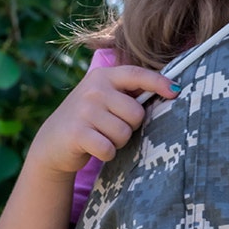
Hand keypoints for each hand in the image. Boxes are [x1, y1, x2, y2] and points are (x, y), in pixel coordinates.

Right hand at [25, 64, 180, 180]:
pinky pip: (109, 148)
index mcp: (104, 76)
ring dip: (118, 141)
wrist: (53, 142)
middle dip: (130, 126)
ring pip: (124, 132)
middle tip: (112, 127)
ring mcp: (83, 110)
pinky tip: (95, 148)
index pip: (137, 74)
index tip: (175, 91)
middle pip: (136, 113)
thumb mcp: (106, 97)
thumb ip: (130, 92)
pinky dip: (107, 153)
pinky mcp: (76, 133)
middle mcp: (93, 89)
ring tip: (102, 136)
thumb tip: (173, 89)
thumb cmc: (91, 119)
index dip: (159, 82)